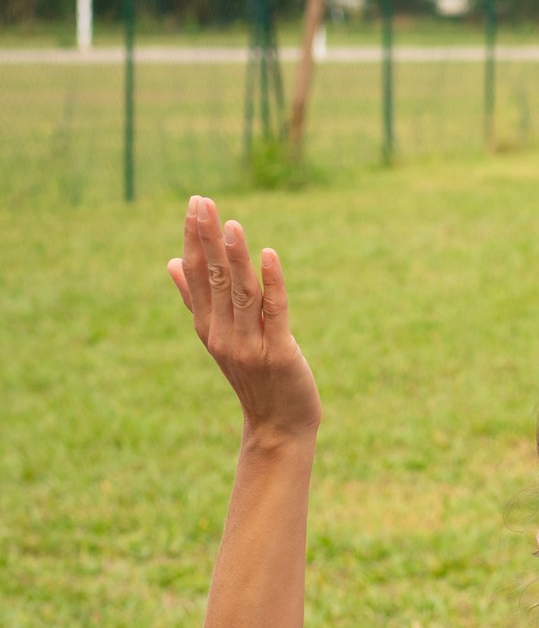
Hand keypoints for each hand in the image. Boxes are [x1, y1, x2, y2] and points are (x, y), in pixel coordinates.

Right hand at [168, 195, 321, 440]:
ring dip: (236, 257)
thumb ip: (196, 300)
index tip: (195, 204)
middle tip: (203, 201)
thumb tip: (171, 262)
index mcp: (207, 326)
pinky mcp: (278, 353)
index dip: (194, 239)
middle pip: (212, 278)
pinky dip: (273, 282)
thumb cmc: (253, 377)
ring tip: (232, 224)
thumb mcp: (219, 337)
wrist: (278, 425)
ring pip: (240, 292)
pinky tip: (270, 255)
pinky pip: (274, 313)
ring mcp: (249, 344)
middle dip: (208, 239)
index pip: (195, 275)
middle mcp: (222, 333)